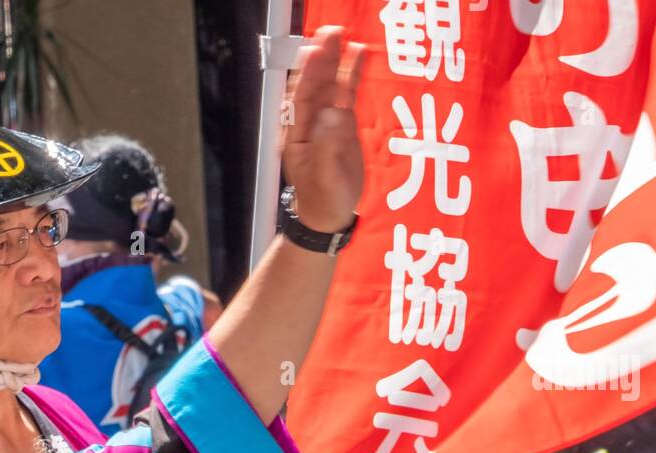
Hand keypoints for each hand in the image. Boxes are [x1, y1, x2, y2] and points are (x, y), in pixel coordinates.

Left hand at [282, 25, 364, 234]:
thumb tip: (334, 114)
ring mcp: (326, 124)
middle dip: (321, 59)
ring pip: (330, 87)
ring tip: (343, 36)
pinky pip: (346, 97)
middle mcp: (309, 125)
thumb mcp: (324, 176)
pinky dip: (351, 77)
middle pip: (314, 86)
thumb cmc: (321, 201)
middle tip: (331, 32)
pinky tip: (358, 57)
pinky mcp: (343, 127)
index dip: (309, 73)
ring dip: (336, 62)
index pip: (301, 98)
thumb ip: (328, 145)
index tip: (316, 49)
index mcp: (297, 136)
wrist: (329, 217)